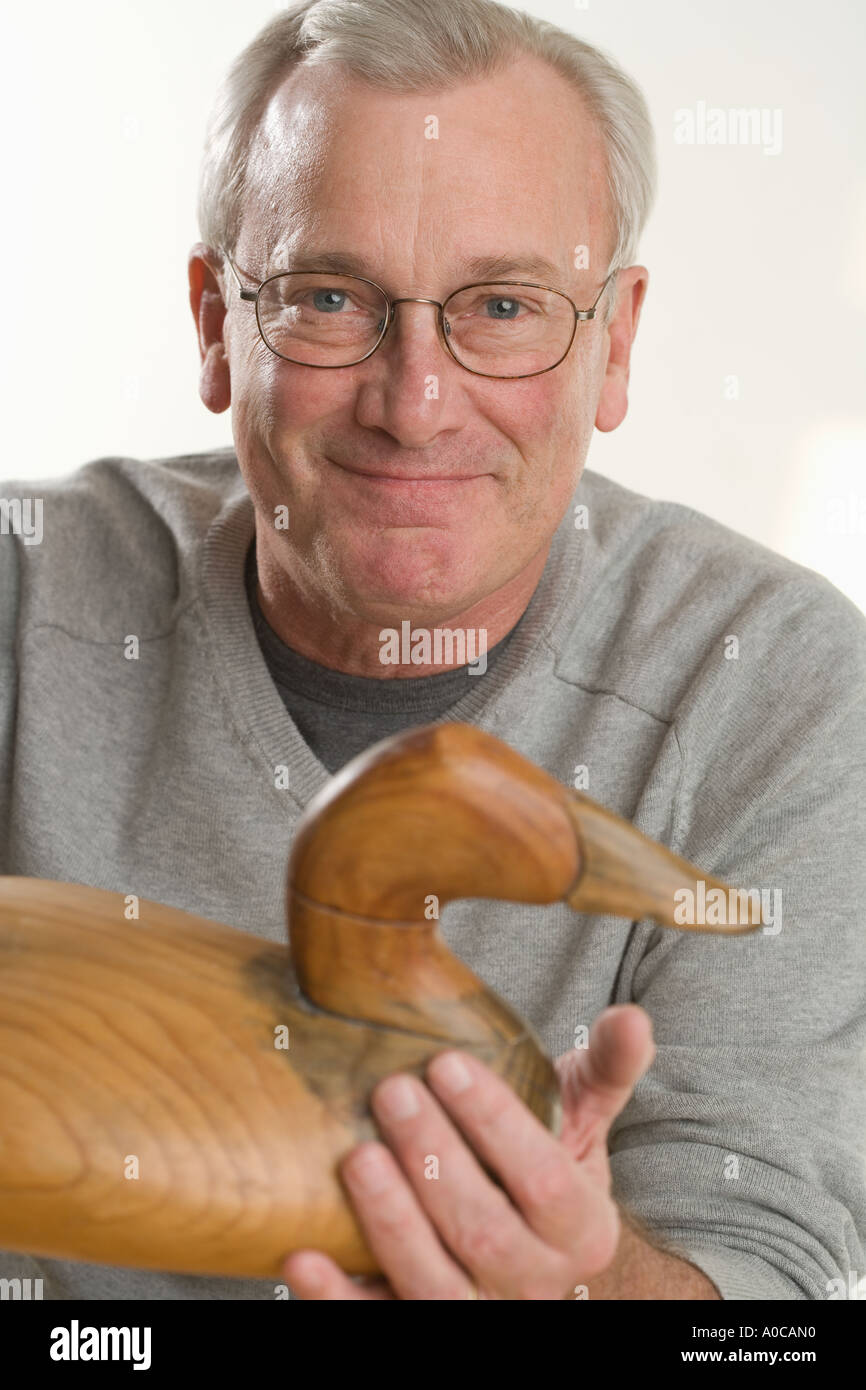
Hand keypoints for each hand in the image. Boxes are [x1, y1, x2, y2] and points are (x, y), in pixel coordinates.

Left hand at [283, 1003, 655, 1299]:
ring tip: (357, 1157)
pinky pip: (377, 1327)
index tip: (448, 1064)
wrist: (534, 1248)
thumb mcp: (584, 1114)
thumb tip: (633, 1015)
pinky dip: (336, 1300)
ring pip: (434, 1287)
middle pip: (485, 1234)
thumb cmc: (550, 1162)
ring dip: (392, 1223)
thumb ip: (608, 1067)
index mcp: (582, 1229)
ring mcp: (476, 1312)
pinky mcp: (416, 1325)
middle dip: (435, 1161)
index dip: (495, 1124)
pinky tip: (300, 1257)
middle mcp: (534, 1284)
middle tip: (392, 1091)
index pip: (545, 1180)